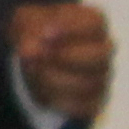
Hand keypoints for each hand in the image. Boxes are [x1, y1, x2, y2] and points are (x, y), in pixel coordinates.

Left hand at [8, 2, 115, 126]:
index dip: (71, 29)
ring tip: (34, 70)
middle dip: (65, 57)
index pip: (95, 23)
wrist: (33, 56)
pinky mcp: (94, 100)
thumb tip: (30, 51)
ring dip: (55, 78)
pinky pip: (84, 106)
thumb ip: (28, 31)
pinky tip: (42, 88)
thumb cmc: (35, 31)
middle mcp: (102, 49)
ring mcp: (101, 76)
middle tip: (39, 55)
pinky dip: (59, 100)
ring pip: (89, 83)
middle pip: (100, 55)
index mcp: (92, 22)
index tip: (45, 34)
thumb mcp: (25, 22)